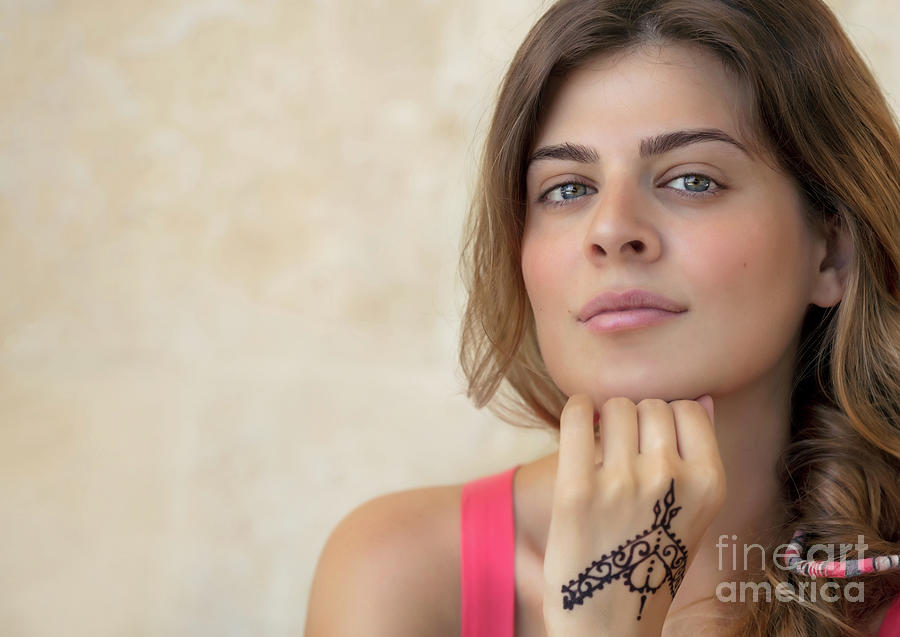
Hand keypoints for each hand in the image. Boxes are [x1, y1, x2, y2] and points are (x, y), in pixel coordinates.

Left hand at [542, 394, 726, 636]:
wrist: (610, 623)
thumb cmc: (649, 562)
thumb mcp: (694, 516)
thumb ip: (700, 455)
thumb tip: (706, 398)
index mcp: (708, 485)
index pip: (689, 408)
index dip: (667, 416)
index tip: (650, 437)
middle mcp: (669, 479)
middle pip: (650, 404)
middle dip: (634, 417)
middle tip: (621, 445)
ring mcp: (622, 484)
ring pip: (615, 407)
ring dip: (604, 417)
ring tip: (600, 445)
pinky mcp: (577, 490)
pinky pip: (575, 416)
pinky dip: (575, 409)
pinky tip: (577, 420)